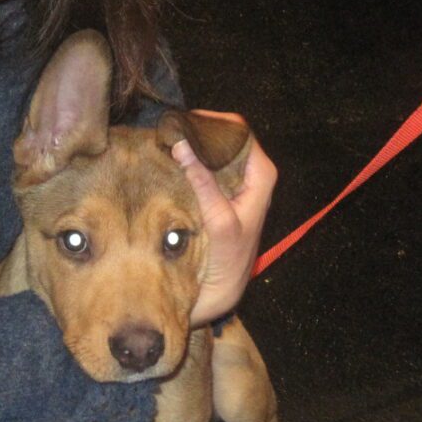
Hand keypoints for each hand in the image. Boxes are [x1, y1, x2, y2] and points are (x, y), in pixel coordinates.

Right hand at [171, 110, 276, 326]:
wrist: (220, 299)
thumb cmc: (227, 265)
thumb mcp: (219, 222)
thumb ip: (204, 184)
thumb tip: (183, 145)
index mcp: (260, 179)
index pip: (240, 133)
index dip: (212, 123)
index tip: (181, 124)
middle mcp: (248, 178)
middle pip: (224, 137)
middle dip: (196, 129)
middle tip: (166, 132)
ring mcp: (230, 186)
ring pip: (211, 151)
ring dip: (188, 144)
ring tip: (161, 143)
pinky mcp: (214, 198)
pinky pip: (200, 168)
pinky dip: (184, 161)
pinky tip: (163, 162)